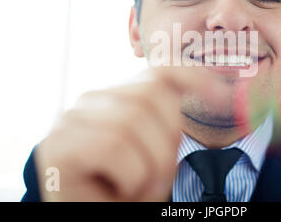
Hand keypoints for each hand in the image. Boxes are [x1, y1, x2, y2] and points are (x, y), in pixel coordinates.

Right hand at [35, 67, 222, 200]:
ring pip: (133, 121)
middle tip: (157, 176)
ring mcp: (71, 120)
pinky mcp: (59, 145)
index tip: (220, 96)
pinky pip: (114, 147)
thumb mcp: (155, 153)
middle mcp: (91, 100)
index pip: (158, 72)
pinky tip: (117, 190)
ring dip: (150, 166)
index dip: (192, 76)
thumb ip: (169, 122)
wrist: (90, 216)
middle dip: (168, 141)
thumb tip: (216, 90)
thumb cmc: (124, 188)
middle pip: (151, 95)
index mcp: (116, 97)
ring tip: (136, 186)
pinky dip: (130, 177)